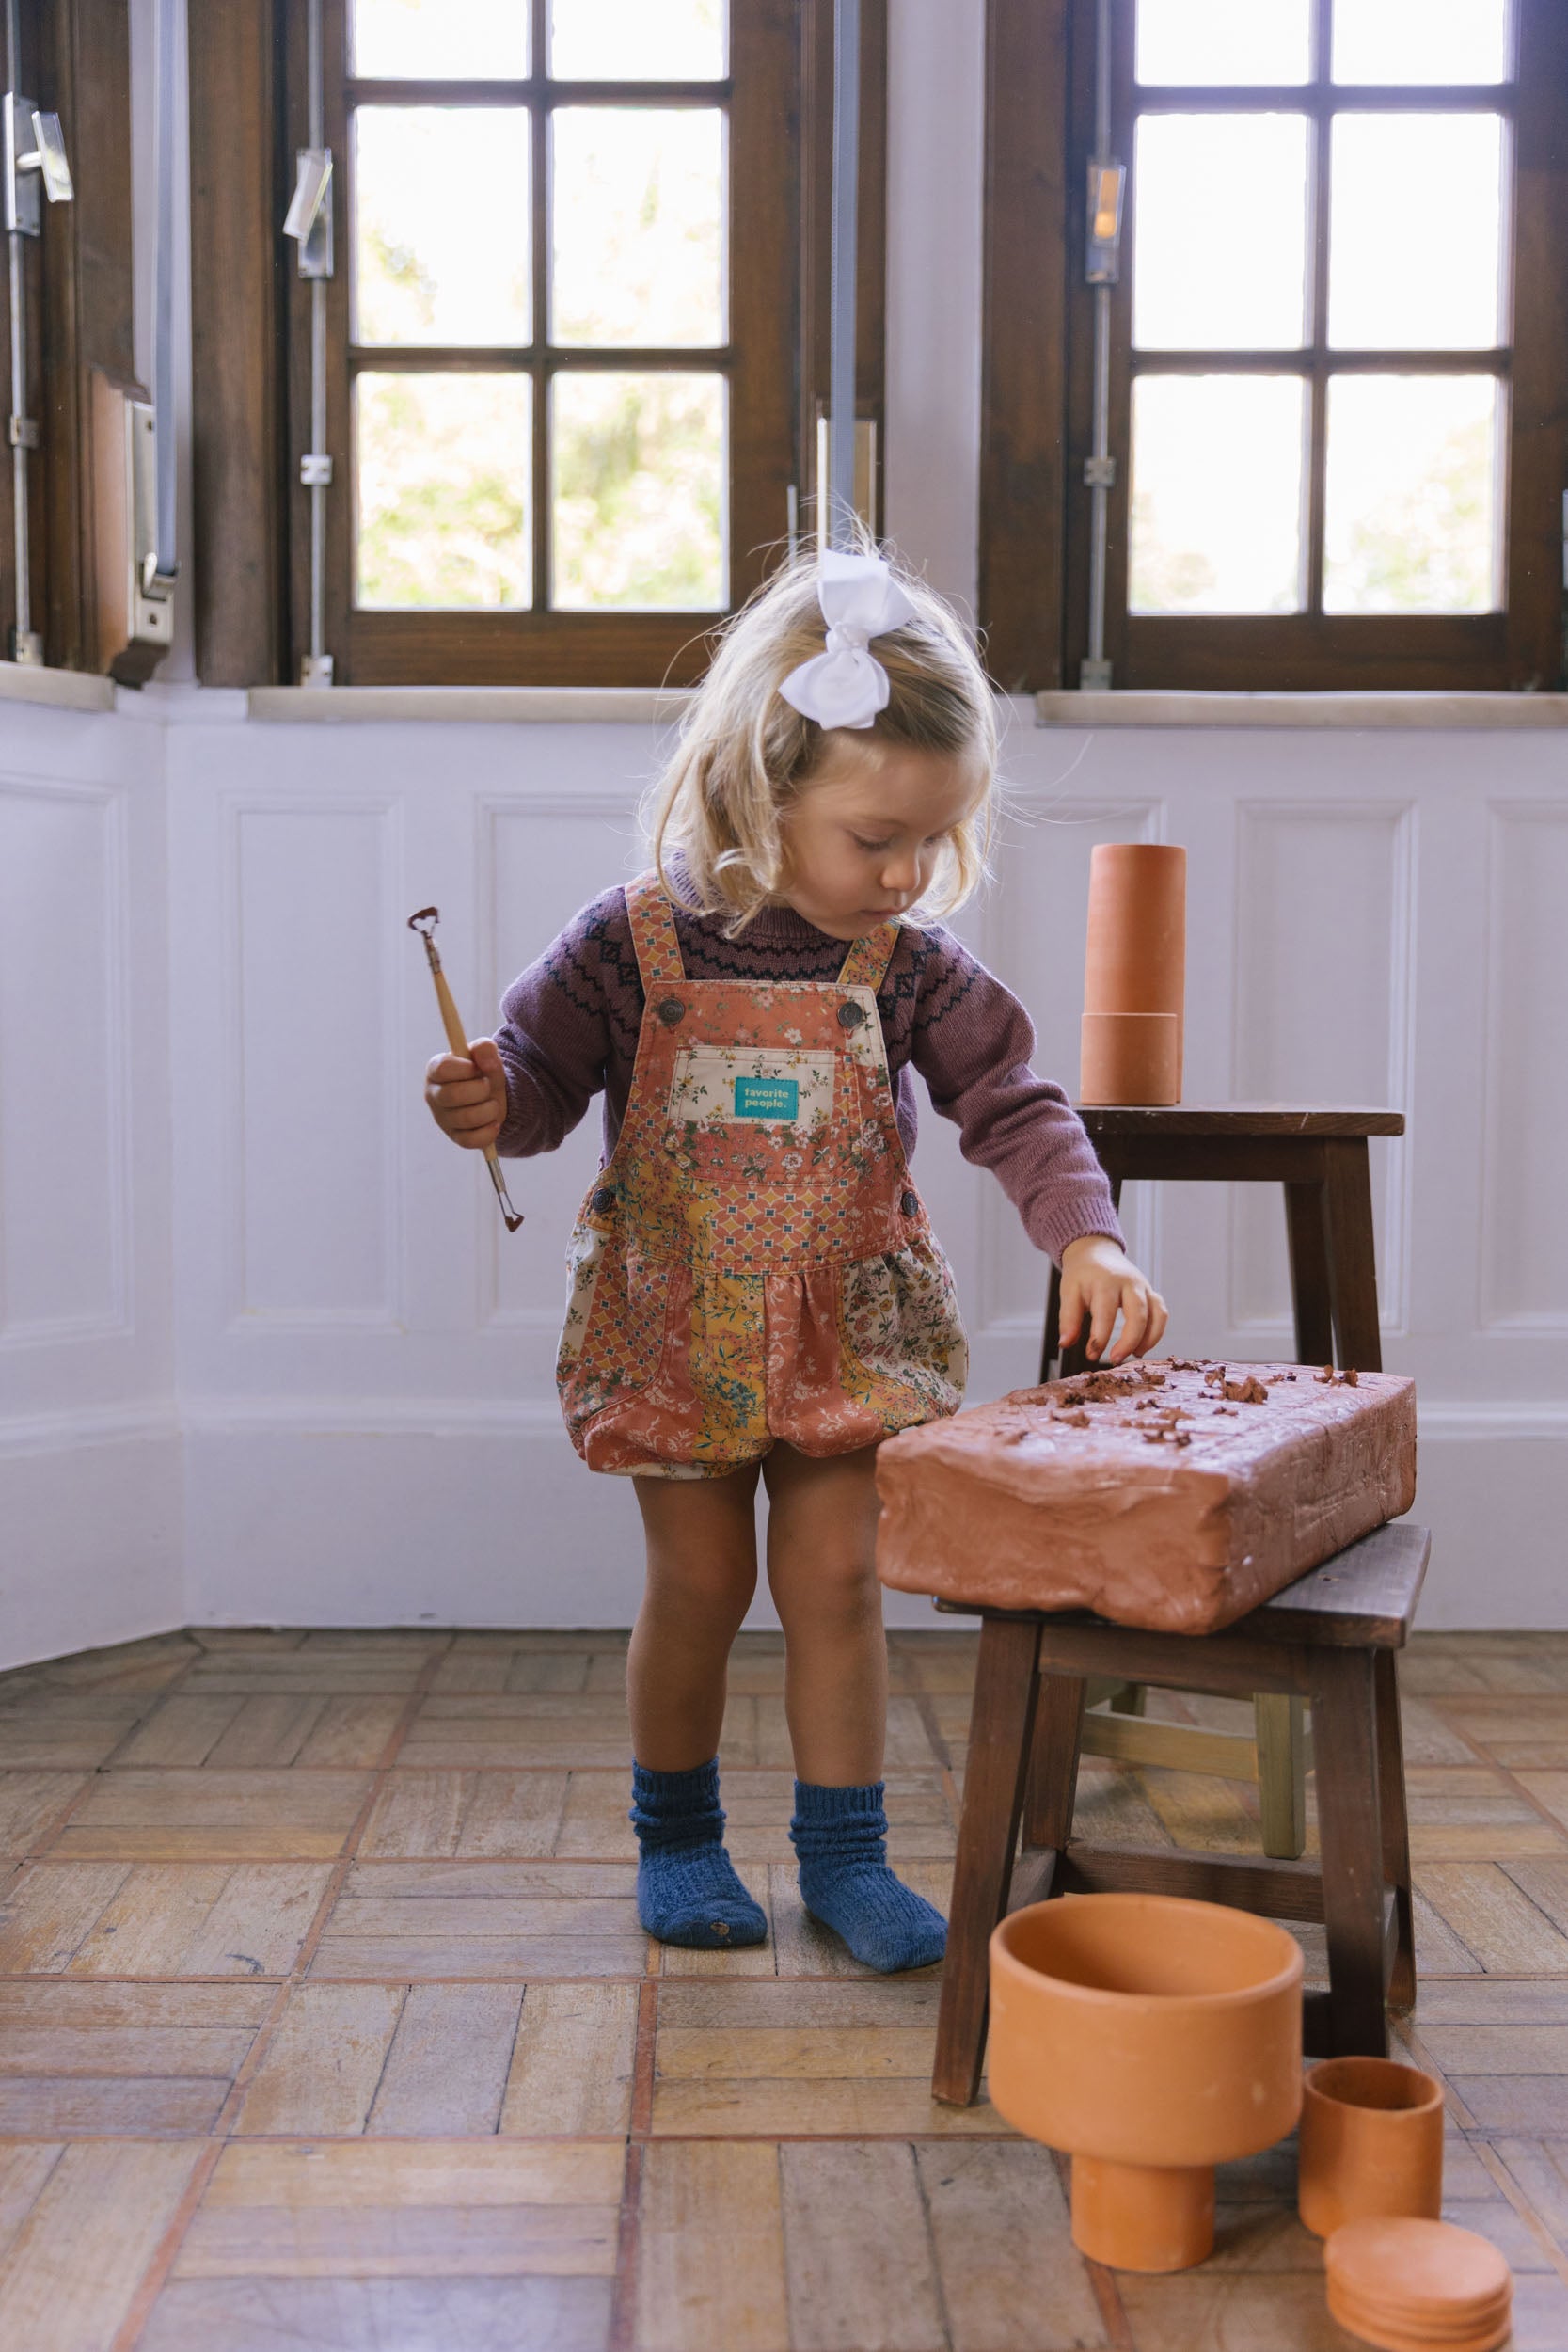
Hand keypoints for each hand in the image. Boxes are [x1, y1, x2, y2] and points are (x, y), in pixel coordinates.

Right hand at [424, 1037, 506, 1149]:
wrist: (493, 1097)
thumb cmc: (484, 1073)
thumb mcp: (487, 1056)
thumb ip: (485, 1048)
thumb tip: (485, 1056)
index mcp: (436, 1070)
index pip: (442, 1068)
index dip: (465, 1069)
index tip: (476, 1068)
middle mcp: (434, 1095)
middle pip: (453, 1095)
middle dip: (480, 1090)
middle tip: (487, 1087)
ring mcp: (442, 1118)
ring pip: (465, 1119)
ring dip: (489, 1110)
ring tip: (493, 1104)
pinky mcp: (454, 1137)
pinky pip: (470, 1141)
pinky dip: (489, 1132)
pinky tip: (493, 1123)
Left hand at [1058, 1234, 1167, 1365]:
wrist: (1096, 1252)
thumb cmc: (1082, 1274)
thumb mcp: (1069, 1292)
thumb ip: (1068, 1319)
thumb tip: (1065, 1343)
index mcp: (1106, 1282)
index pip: (1106, 1313)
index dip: (1100, 1338)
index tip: (1091, 1355)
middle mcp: (1129, 1283)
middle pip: (1138, 1314)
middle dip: (1129, 1341)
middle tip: (1115, 1359)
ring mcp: (1144, 1287)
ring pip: (1157, 1314)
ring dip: (1149, 1339)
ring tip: (1133, 1355)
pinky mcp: (1151, 1292)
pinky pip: (1162, 1313)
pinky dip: (1157, 1332)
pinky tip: (1141, 1346)